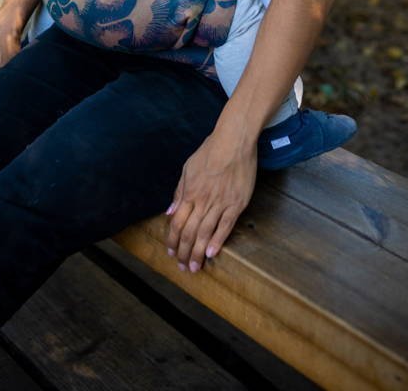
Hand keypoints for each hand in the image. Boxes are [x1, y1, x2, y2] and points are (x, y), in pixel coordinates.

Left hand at [166, 130, 256, 271]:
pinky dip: (218, 240)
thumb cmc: (210, 151)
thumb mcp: (188, 168)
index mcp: (190, 192)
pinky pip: (226, 225)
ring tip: (195, 266)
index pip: (177, 222)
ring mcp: (221, 203)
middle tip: (183, 267)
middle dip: (184, 251)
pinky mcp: (237, 203)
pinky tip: (211, 253)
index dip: (172, 240)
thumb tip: (170, 212)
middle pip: (189, 232)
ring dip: (198, 252)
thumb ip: (180, 192)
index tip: (171, 252)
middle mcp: (203, 200)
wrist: (234, 141)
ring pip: (206, 232)